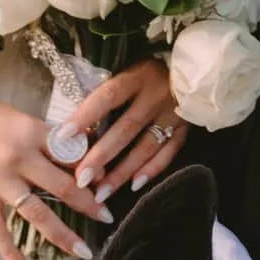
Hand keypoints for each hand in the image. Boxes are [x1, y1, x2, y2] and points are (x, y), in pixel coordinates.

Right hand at [0, 83, 115, 259]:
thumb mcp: (21, 117)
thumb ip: (47, 138)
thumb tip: (79, 155)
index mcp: (33, 133)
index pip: (71, 155)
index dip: (91, 172)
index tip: (107, 184)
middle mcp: (19, 157)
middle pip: (62, 187)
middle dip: (89, 205)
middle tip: (109, 218)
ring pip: (37, 212)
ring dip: (63, 234)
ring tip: (84, 251)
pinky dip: (11, 253)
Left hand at [63, 61, 189, 201]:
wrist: (195, 67)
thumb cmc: (150, 71)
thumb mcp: (129, 71)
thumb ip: (108, 94)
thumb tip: (76, 124)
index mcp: (137, 77)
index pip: (107, 96)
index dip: (85, 115)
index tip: (63, 136)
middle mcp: (155, 96)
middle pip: (125, 129)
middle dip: (102, 156)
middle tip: (81, 179)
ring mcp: (173, 114)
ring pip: (146, 147)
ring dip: (122, 172)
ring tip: (102, 192)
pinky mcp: (186, 128)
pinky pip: (168, 153)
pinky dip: (152, 169)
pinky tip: (134, 185)